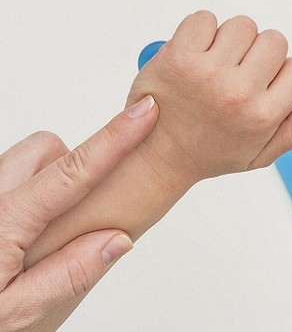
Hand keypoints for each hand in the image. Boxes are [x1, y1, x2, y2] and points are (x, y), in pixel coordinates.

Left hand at [0, 98, 157, 330]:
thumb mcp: (14, 317)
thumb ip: (67, 275)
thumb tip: (117, 240)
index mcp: (3, 224)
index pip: (73, 171)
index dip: (115, 139)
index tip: (145, 112)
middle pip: (45, 148)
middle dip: (70, 164)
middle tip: (74, 214)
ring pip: (21, 161)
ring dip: (40, 181)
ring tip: (34, 234)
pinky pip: (5, 179)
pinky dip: (18, 193)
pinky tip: (9, 237)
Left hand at [127, 11, 291, 186]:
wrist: (156, 155)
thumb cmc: (207, 152)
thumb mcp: (261, 154)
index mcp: (262, 116)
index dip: (285, 73)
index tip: (266, 85)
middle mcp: (237, 93)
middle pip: (275, 41)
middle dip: (260, 53)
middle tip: (238, 73)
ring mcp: (207, 72)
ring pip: (243, 25)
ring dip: (232, 39)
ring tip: (216, 63)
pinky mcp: (178, 56)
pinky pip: (204, 19)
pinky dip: (201, 30)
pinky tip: (196, 55)